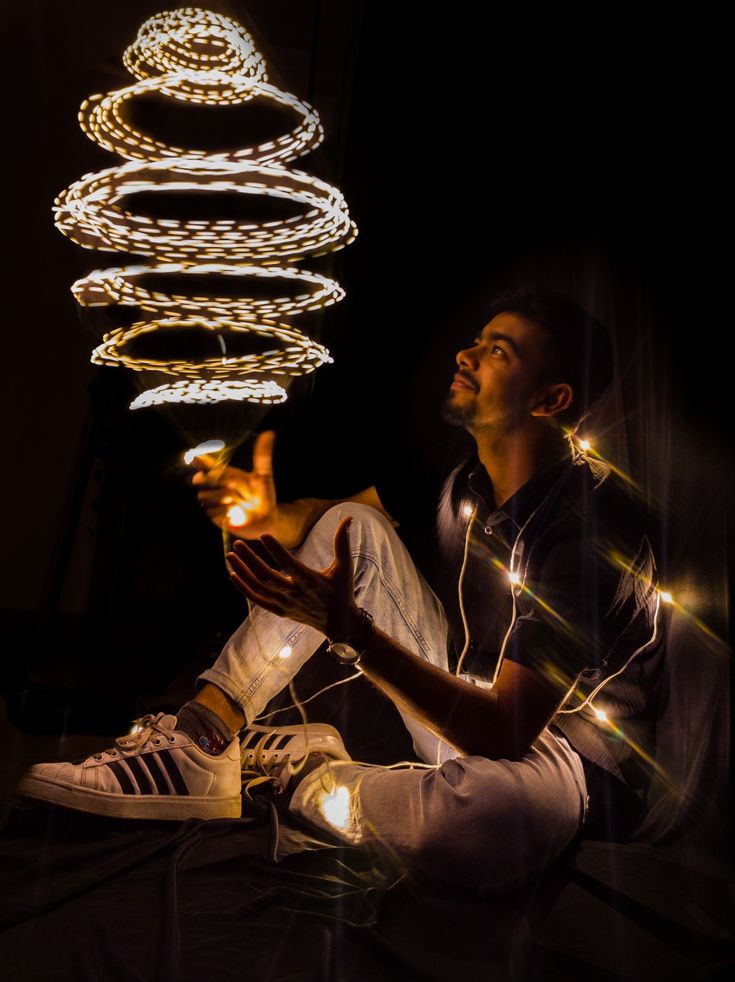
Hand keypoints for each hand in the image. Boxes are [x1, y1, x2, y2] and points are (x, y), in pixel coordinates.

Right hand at [191, 430, 277, 536]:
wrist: (267, 517)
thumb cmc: (264, 495)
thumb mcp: (264, 474)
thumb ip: (262, 455)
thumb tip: (269, 432)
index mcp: (226, 474)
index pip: (206, 465)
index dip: (198, 460)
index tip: (195, 457)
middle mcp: (217, 486)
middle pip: (198, 479)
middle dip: (207, 480)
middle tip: (225, 482)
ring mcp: (214, 501)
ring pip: (204, 496)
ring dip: (221, 498)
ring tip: (237, 500)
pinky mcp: (215, 516)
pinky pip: (211, 511)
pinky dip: (224, 512)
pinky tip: (235, 513)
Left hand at [225, 514, 359, 638]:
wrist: (338, 623)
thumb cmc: (342, 591)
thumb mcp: (344, 568)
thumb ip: (342, 543)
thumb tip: (348, 518)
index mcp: (311, 582)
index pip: (290, 565)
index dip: (276, 551)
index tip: (263, 536)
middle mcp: (295, 594)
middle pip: (267, 577)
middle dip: (250, 560)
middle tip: (238, 543)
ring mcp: (285, 604)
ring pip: (259, 588)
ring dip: (243, 571)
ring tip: (231, 555)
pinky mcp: (280, 611)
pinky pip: (257, 600)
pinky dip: (244, 588)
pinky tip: (234, 574)